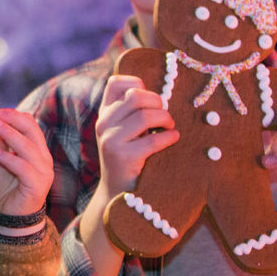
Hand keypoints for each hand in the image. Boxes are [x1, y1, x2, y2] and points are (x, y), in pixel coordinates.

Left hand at [0, 108, 53, 216]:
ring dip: (10, 134)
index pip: (30, 124)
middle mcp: (43, 158)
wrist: (6, 218)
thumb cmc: (3, 187)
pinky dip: (10, 159)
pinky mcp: (38, 186)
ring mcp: (43, 172)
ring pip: (29, 147)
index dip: (12, 114)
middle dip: (11, 119)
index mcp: (36, 149)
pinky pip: (25, 168)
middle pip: (32, 130)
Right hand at [92, 74, 178, 199]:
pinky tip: (173, 138)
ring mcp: (110, 140)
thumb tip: (161, 96)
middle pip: (135, 96)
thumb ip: (134, 112)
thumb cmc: (129, 157)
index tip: (150, 99)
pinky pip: (152, 140)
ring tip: (169, 127)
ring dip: (165, 119)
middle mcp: (103, 123)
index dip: (137, 83)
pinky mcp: (122, 157)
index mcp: (104, 113)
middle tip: (165, 117)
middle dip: (157, 103)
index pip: (115, 83)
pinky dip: (169, 137)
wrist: (116, 193)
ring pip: (145, 116)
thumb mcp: (124, 131)